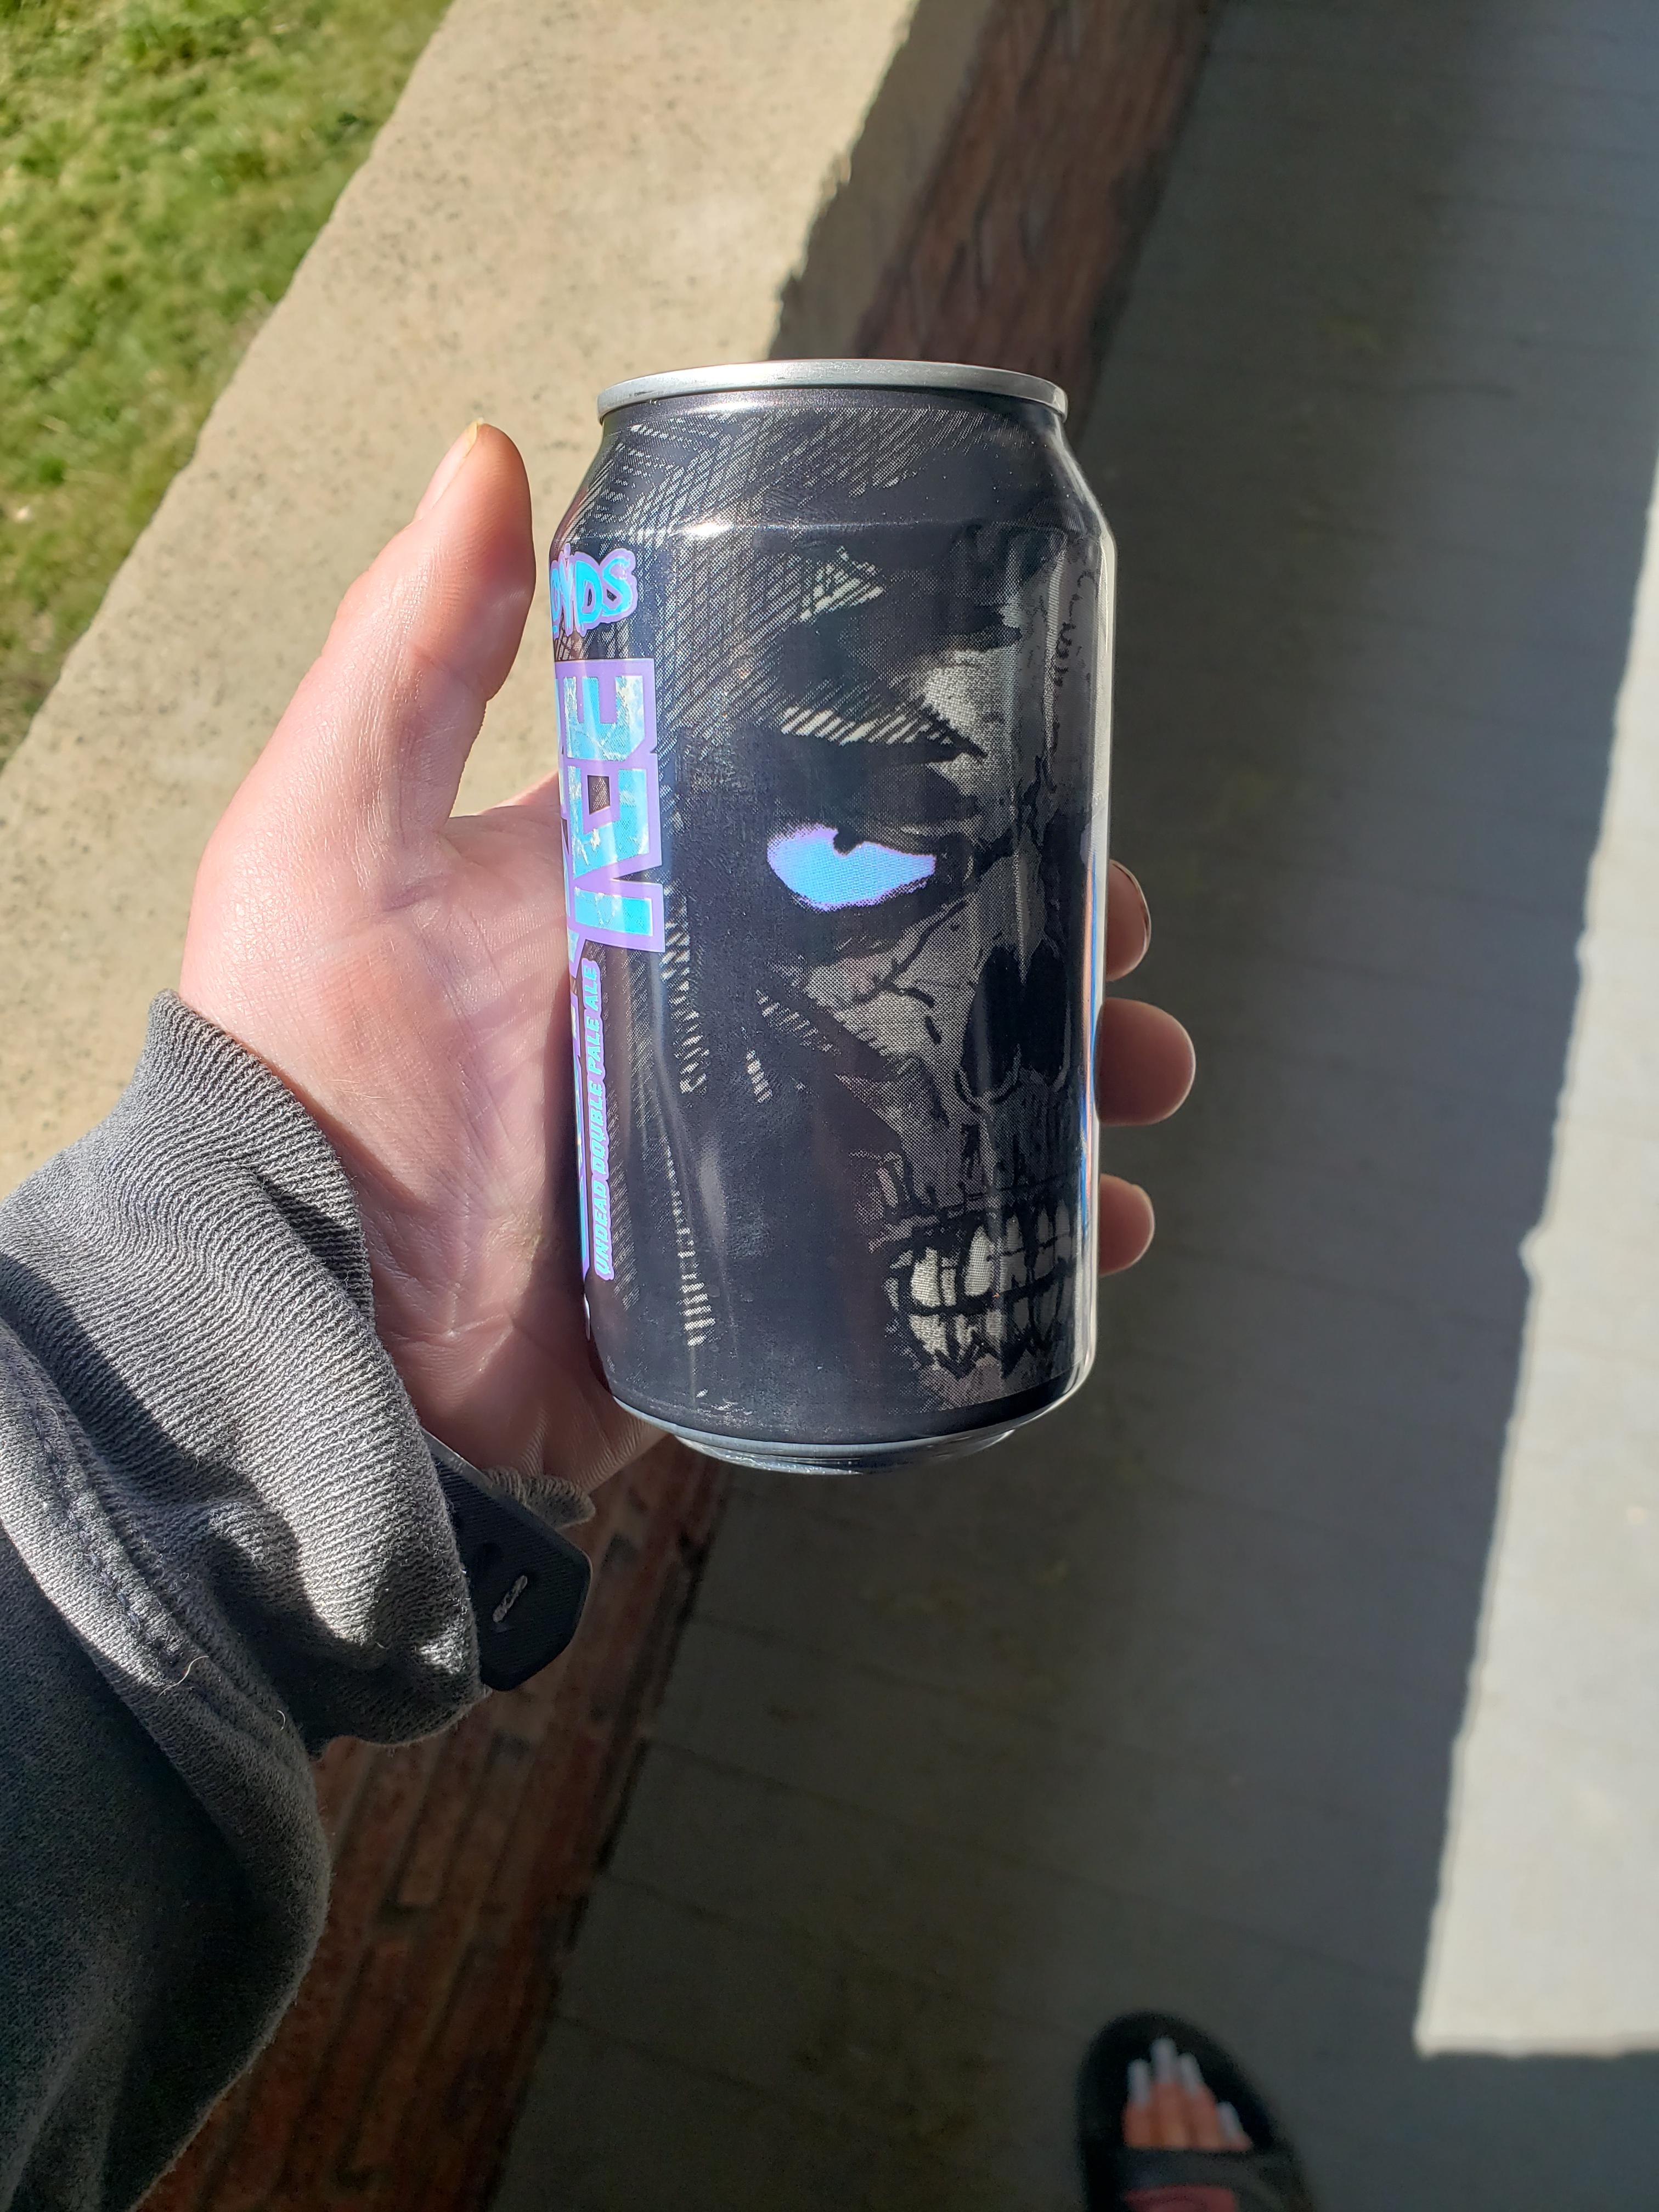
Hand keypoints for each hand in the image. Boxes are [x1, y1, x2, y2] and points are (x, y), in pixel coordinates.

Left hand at [180, 424, 1192, 1492]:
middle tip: (1119, 958)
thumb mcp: (336, 836)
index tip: (1046, 785)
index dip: (943, 802)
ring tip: (1130, 1093)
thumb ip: (411, 659)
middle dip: (1038, 950)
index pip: (820, 822)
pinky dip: (1018, 1241)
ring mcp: (739, 1151)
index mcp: (635, 898)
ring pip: (942, 1100)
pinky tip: (1095, 1228)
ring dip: (1059, 1087)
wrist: (306, 1320)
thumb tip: (488, 453)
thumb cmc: (306, 1068)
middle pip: (914, 958)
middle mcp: (701, 1013)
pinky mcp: (758, 1279)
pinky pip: (915, 1252)